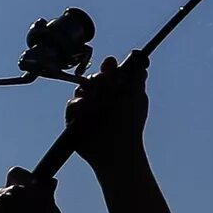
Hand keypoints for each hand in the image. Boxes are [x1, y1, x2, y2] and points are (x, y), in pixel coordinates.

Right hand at [64, 52, 149, 167]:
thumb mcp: (137, 97)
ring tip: (100, 103)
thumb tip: (140, 64)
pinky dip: (80, 105)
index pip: (109, 72)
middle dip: (100, 79)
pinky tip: (87, 110)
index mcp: (117, 92)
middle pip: (94, 78)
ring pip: (82, 88)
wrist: (115, 148)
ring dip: (91, 92)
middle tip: (106, 86)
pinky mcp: (74, 119)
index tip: (110, 64)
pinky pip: (72, 104)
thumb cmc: (130, 124)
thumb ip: (137, 78)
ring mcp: (87, 108)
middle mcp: (101, 98)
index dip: (109, 67)